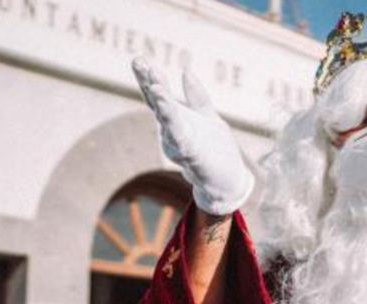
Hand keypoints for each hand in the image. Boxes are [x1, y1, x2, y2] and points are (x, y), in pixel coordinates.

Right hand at [132, 57, 253, 215]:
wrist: (227, 181)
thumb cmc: (216, 150)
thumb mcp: (209, 117)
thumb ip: (197, 97)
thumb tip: (185, 71)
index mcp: (178, 119)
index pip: (160, 96)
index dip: (149, 79)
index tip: (139, 59)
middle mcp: (173, 131)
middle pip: (158, 105)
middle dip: (150, 85)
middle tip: (140, 65)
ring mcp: (180, 145)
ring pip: (168, 123)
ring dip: (163, 106)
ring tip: (157, 89)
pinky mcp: (193, 158)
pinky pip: (182, 142)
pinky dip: (176, 130)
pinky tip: (173, 118)